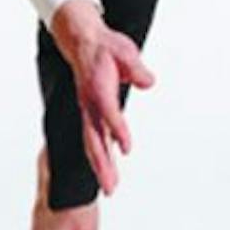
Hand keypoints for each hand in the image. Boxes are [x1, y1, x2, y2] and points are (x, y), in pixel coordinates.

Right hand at [50, 0, 155, 194]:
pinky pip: (93, 138)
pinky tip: (106, 170)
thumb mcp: (124, 50)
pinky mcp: (90, 113)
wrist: (81, 40)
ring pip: (92, 142)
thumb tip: (148, 82)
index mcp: (97, 87)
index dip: (117, 130)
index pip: (108, 112)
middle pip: (94, 137)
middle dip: (102, 163)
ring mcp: (88, 110)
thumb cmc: (105, 46)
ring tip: (110, 189)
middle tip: (111, 187)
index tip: (127, 148)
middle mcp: (89, 103)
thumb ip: (135, 68)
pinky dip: (99, 156)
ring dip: (100, 166)